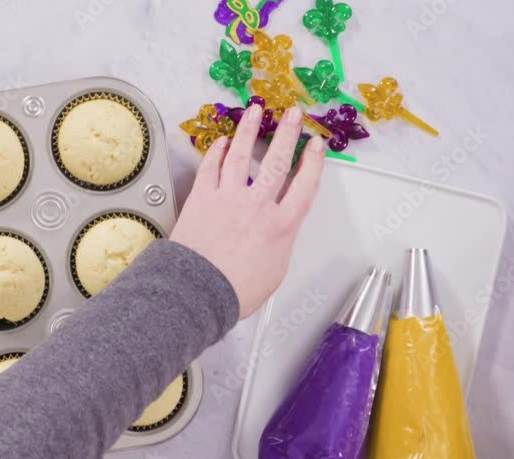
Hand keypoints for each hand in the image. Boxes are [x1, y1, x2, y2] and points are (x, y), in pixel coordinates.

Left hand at [170, 105, 324, 318]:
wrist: (198, 290)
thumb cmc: (234, 290)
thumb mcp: (274, 272)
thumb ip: (279, 246)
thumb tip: (277, 237)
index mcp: (281, 225)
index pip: (304, 185)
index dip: (312, 162)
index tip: (315, 145)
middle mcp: (257, 205)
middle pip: (277, 161)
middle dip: (287, 133)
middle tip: (293, 114)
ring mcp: (228, 198)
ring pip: (242, 155)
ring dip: (249, 130)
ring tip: (255, 111)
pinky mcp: (201, 198)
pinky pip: (210, 168)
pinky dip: (217, 152)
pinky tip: (222, 141)